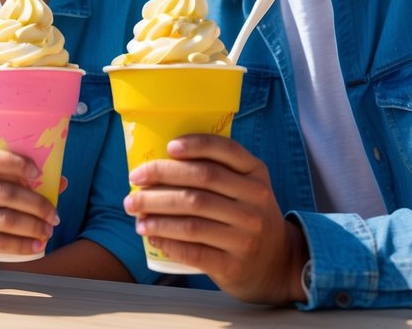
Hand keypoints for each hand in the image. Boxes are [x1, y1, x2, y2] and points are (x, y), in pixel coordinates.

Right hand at [0, 149, 58, 279]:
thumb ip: (19, 186)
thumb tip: (61, 181)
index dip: (14, 162)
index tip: (38, 173)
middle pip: (5, 192)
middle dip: (37, 203)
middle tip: (55, 215)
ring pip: (6, 218)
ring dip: (34, 226)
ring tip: (48, 231)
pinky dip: (22, 244)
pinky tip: (36, 247)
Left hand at [124, 135, 307, 304]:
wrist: (278, 263)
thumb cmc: (248, 216)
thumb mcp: (247, 187)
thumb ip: (219, 171)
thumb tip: (161, 161)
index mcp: (256, 174)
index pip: (226, 151)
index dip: (196, 145)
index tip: (168, 147)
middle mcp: (255, 202)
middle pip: (200, 183)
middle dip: (160, 178)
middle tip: (134, 181)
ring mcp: (246, 236)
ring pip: (192, 220)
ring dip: (156, 214)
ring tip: (135, 212)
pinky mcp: (234, 265)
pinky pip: (193, 251)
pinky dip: (167, 241)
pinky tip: (151, 234)